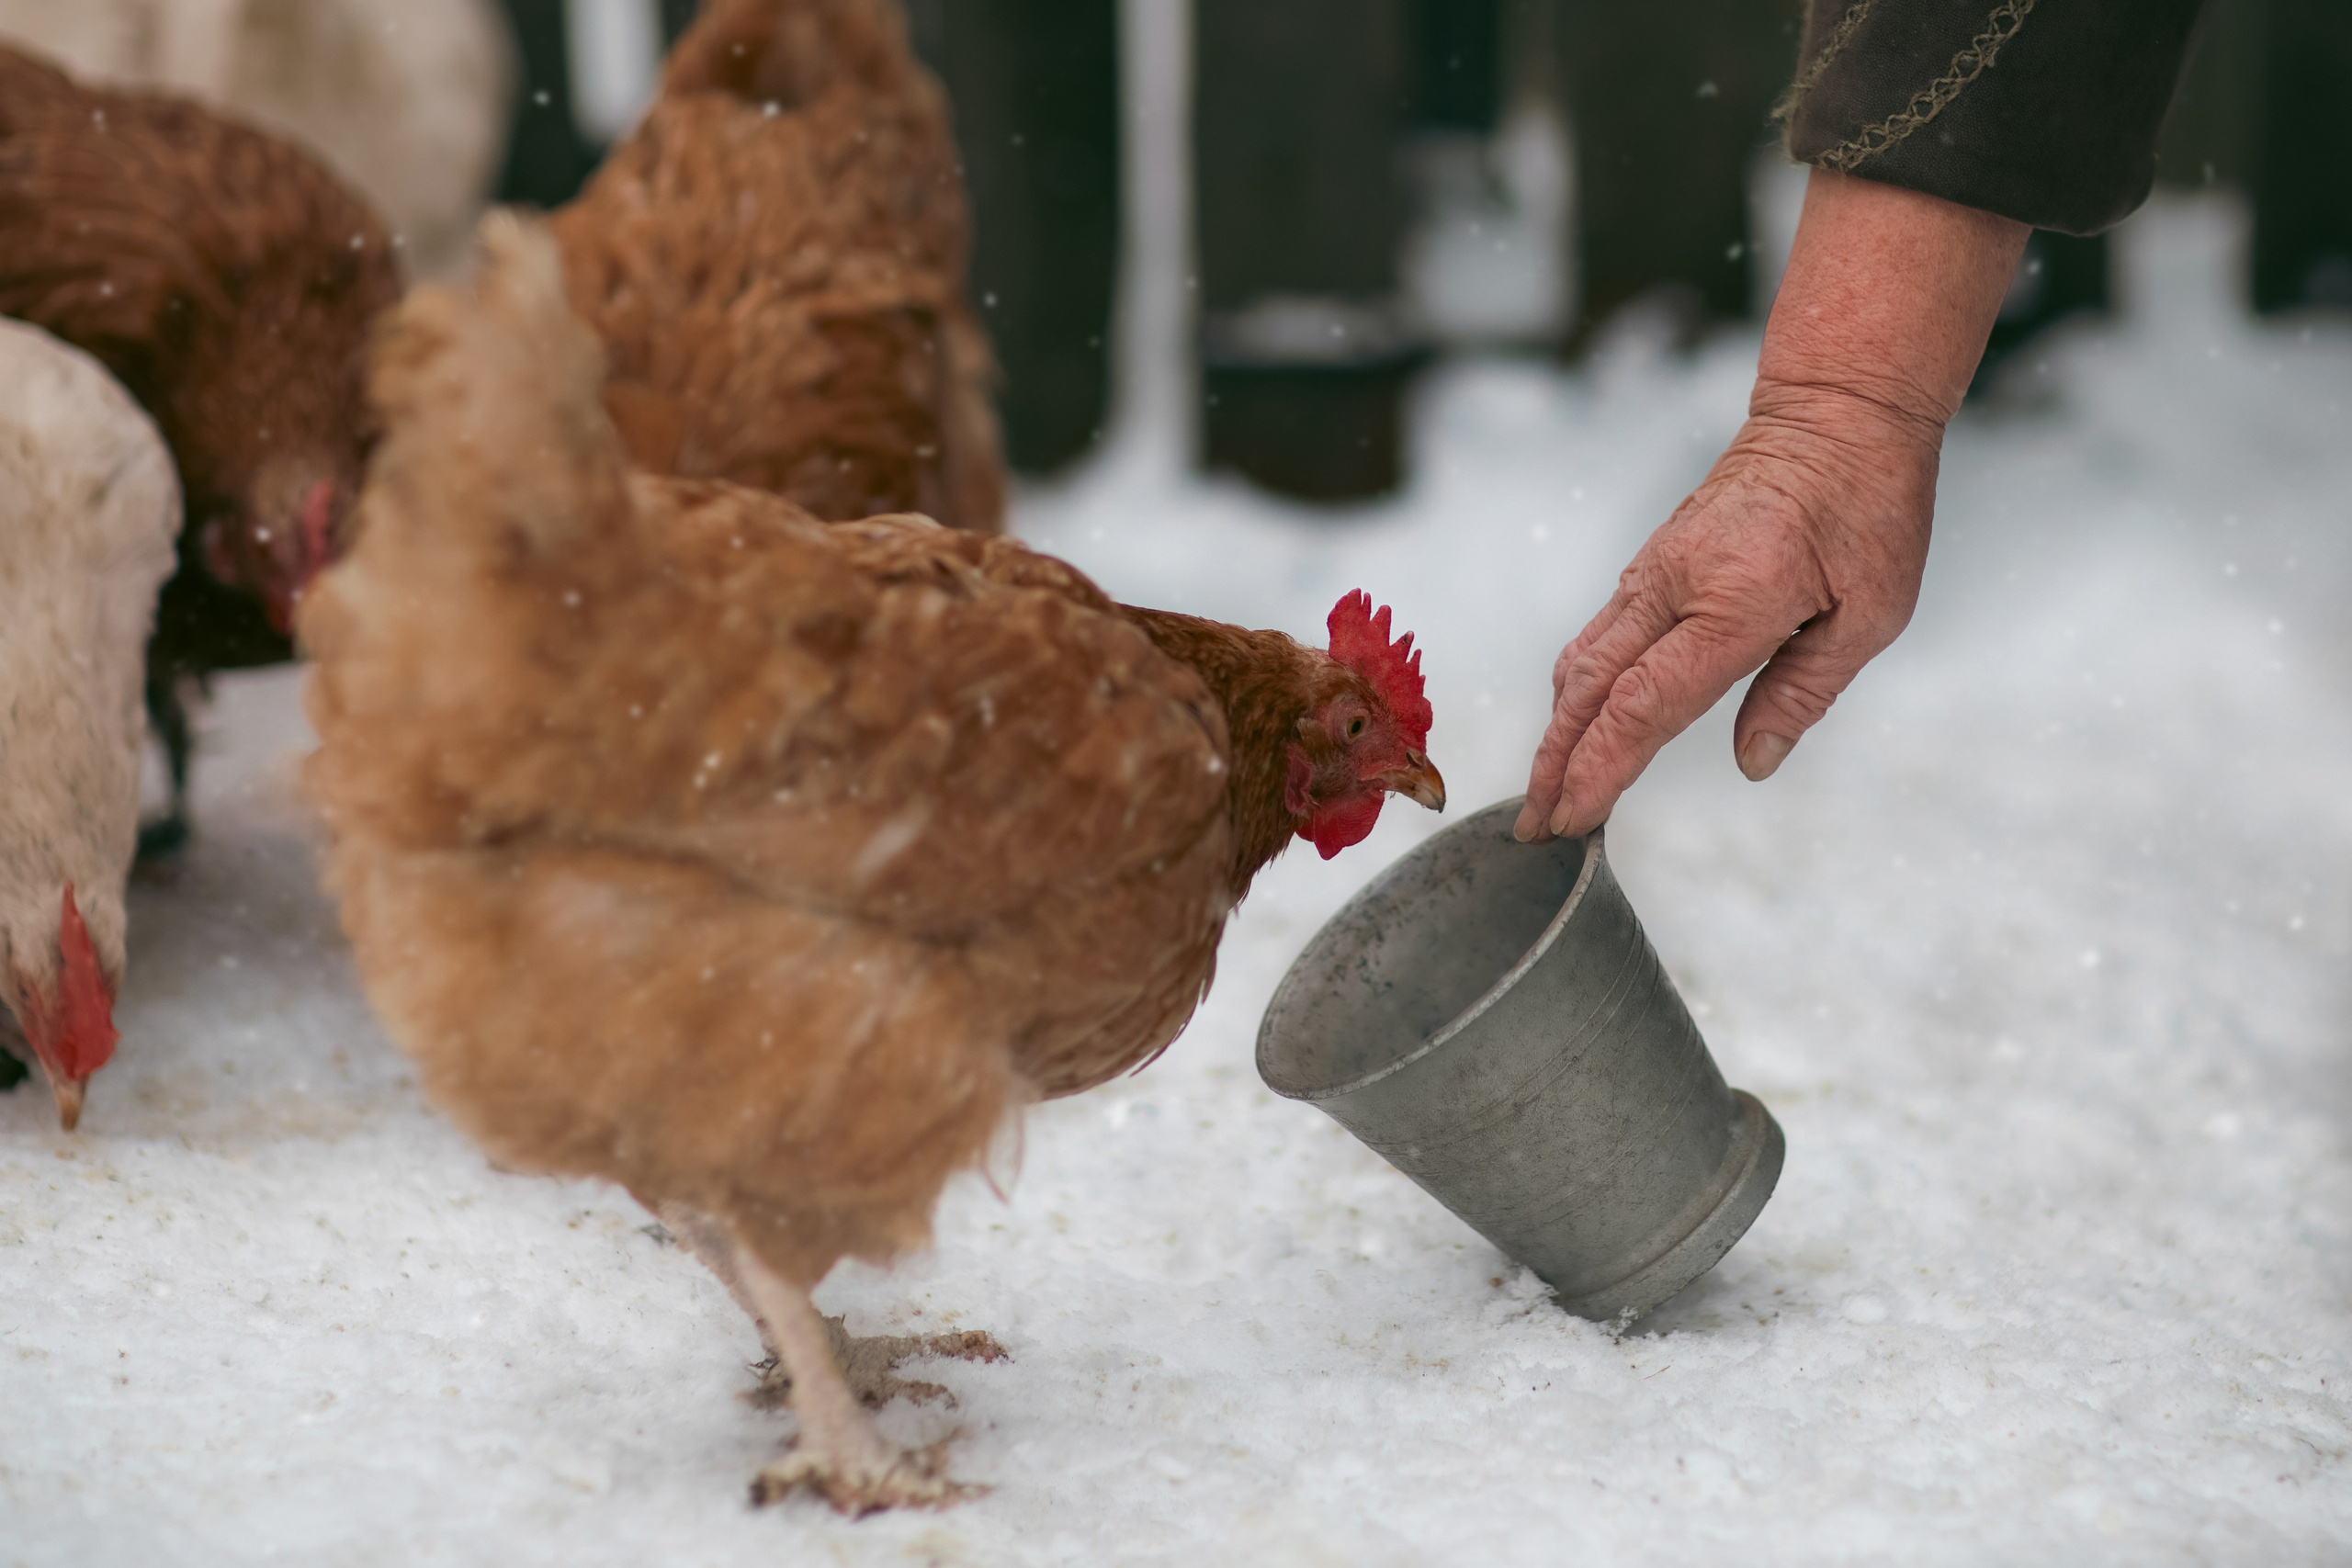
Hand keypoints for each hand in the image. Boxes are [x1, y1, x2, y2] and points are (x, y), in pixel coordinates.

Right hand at [1516, 169, 2028, 842]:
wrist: (1838, 411)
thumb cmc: (1870, 507)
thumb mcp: (1871, 613)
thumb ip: (1802, 693)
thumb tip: (1751, 763)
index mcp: (1734, 602)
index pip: (1645, 703)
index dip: (1601, 768)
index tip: (1571, 818)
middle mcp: (1675, 584)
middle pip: (1589, 690)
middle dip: (1556, 764)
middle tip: (1535, 827)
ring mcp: (1653, 570)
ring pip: (1582, 661)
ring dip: (1557, 731)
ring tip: (1546, 790)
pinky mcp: (1651, 563)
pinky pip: (1598, 636)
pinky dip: (1577, 691)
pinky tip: (1575, 726)